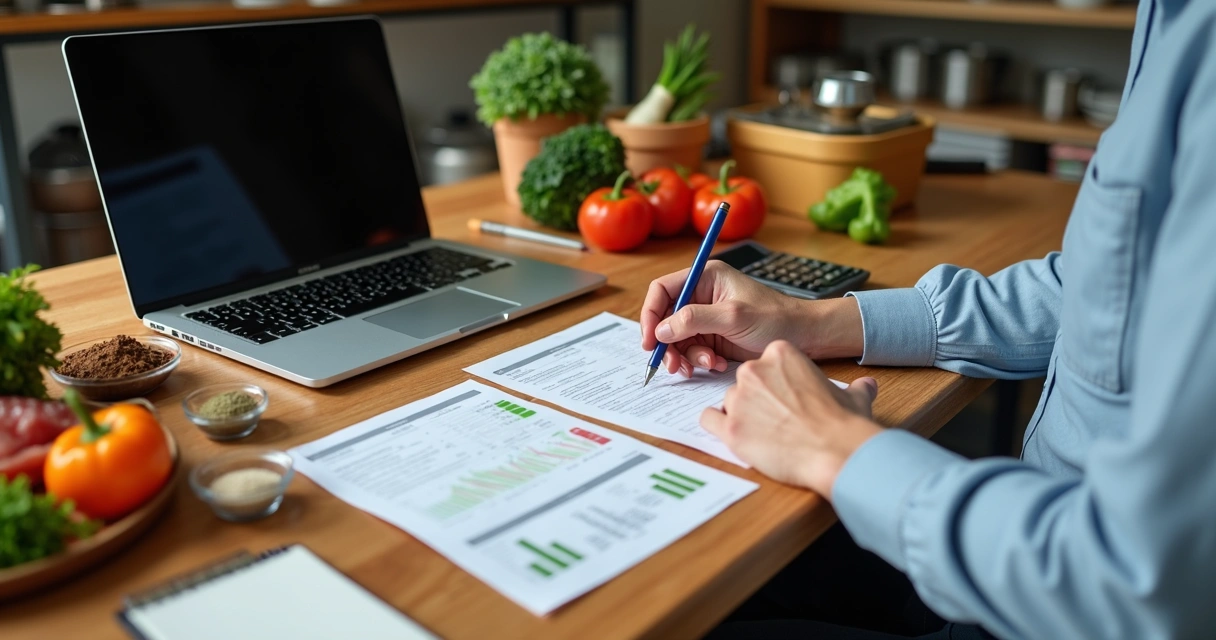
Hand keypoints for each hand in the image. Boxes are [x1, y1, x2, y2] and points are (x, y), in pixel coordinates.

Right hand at [640, 261, 863, 376]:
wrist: (803, 337)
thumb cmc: (775, 318)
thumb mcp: (733, 316)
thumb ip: (694, 320)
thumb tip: (661, 329)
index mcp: (705, 278)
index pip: (663, 290)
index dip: (651, 314)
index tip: (650, 339)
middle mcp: (702, 296)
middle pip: (665, 318)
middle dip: (667, 343)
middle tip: (673, 364)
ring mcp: (707, 318)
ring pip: (677, 339)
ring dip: (686, 356)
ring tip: (705, 364)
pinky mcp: (713, 338)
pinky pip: (693, 351)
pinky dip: (700, 361)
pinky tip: (718, 364)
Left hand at [701, 341, 882, 496]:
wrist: (836, 452)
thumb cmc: (844, 424)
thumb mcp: (854, 396)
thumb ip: (856, 388)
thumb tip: (867, 386)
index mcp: (780, 354)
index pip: (765, 362)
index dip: (776, 382)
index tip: (785, 396)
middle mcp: (754, 371)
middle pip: (745, 381)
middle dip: (758, 398)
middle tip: (776, 417)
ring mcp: (739, 399)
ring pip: (728, 401)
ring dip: (741, 413)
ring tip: (764, 432)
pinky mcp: (730, 428)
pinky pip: (709, 420)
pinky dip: (719, 426)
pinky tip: (736, 435)